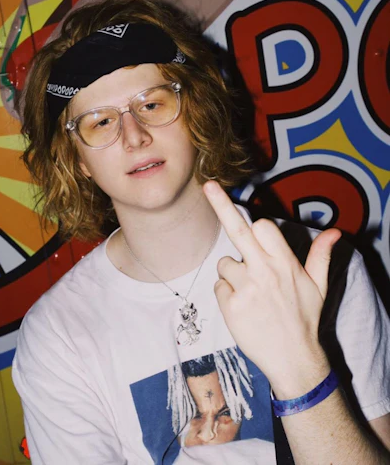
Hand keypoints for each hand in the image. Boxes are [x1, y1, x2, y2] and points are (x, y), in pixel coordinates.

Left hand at [203, 181, 341, 396]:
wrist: (293, 359)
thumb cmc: (304, 319)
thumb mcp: (319, 287)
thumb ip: (321, 256)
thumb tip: (334, 232)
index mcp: (285, 263)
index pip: (263, 226)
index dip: (257, 226)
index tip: (253, 226)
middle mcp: (264, 271)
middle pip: (238, 230)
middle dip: (222, 204)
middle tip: (209, 185)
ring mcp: (245, 288)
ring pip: (224, 264)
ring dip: (232, 275)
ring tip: (250, 294)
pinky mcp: (230, 306)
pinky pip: (218, 287)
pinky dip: (226, 295)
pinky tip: (242, 308)